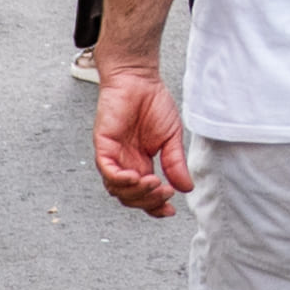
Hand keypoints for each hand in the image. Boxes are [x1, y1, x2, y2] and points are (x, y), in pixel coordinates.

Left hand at [92, 60, 192, 214]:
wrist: (139, 79)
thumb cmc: (153, 103)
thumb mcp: (171, 138)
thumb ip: (176, 163)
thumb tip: (186, 188)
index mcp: (141, 164)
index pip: (144, 195)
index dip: (155, 207)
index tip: (170, 211)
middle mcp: (125, 164)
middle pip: (130, 197)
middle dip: (148, 201)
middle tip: (165, 192)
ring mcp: (113, 156)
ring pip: (116, 189)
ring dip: (136, 192)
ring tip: (154, 183)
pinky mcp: (103, 146)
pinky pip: (107, 171)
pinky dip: (120, 179)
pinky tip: (136, 177)